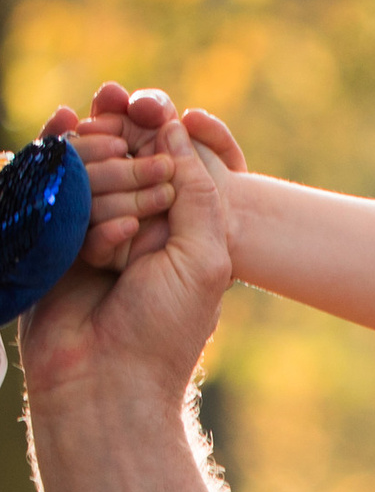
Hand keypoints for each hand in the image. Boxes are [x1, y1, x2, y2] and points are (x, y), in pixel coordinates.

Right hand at [19, 107, 233, 411]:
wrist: (108, 381)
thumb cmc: (165, 327)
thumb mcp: (204, 258)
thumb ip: (197, 192)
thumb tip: (174, 128)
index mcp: (180, 223)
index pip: (162, 154)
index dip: (149, 128)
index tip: (141, 110)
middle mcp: (137, 223)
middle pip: (119, 155)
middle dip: (126, 167)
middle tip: (140, 226)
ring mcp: (92, 231)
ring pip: (86, 175)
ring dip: (104, 197)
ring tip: (122, 247)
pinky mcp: (54, 243)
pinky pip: (58, 203)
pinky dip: (84, 222)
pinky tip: (105, 252)